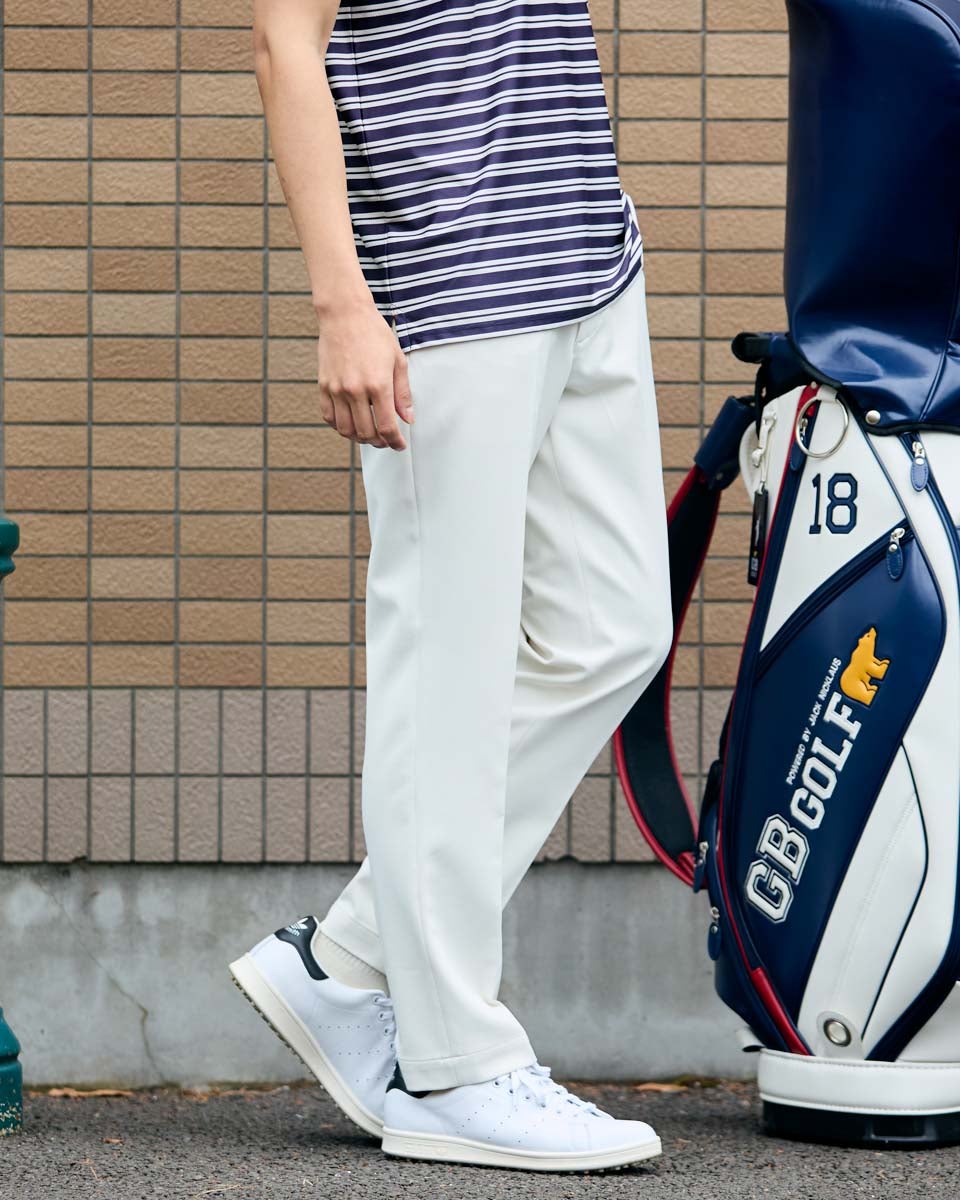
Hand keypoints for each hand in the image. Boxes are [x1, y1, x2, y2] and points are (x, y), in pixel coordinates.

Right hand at [316, 299, 413, 449]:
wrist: (345, 315)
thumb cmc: (374, 334)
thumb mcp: (397, 361)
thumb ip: (403, 393)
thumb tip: (407, 419)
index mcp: (378, 385)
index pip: (387, 427)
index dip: (395, 442)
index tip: (399, 445)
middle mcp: (356, 390)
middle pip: (366, 433)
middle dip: (379, 442)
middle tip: (386, 440)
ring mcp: (337, 389)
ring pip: (346, 429)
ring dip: (359, 437)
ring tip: (369, 433)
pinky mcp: (324, 386)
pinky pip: (329, 417)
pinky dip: (340, 426)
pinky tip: (351, 422)